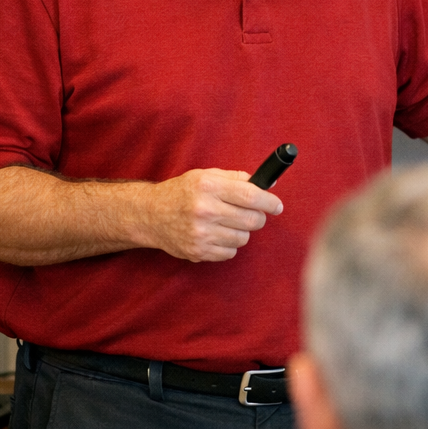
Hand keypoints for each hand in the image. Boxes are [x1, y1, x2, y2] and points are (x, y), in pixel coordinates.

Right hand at [133, 168, 282, 262]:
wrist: (151, 215)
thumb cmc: (182, 192)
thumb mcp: (206, 176)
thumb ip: (237, 178)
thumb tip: (268, 185)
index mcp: (208, 186)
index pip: (250, 196)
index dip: (269, 202)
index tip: (277, 205)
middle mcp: (204, 210)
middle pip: (251, 220)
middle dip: (258, 217)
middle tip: (252, 213)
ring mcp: (200, 234)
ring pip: (243, 238)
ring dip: (241, 231)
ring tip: (226, 223)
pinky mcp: (198, 252)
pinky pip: (230, 252)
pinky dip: (229, 244)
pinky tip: (216, 234)